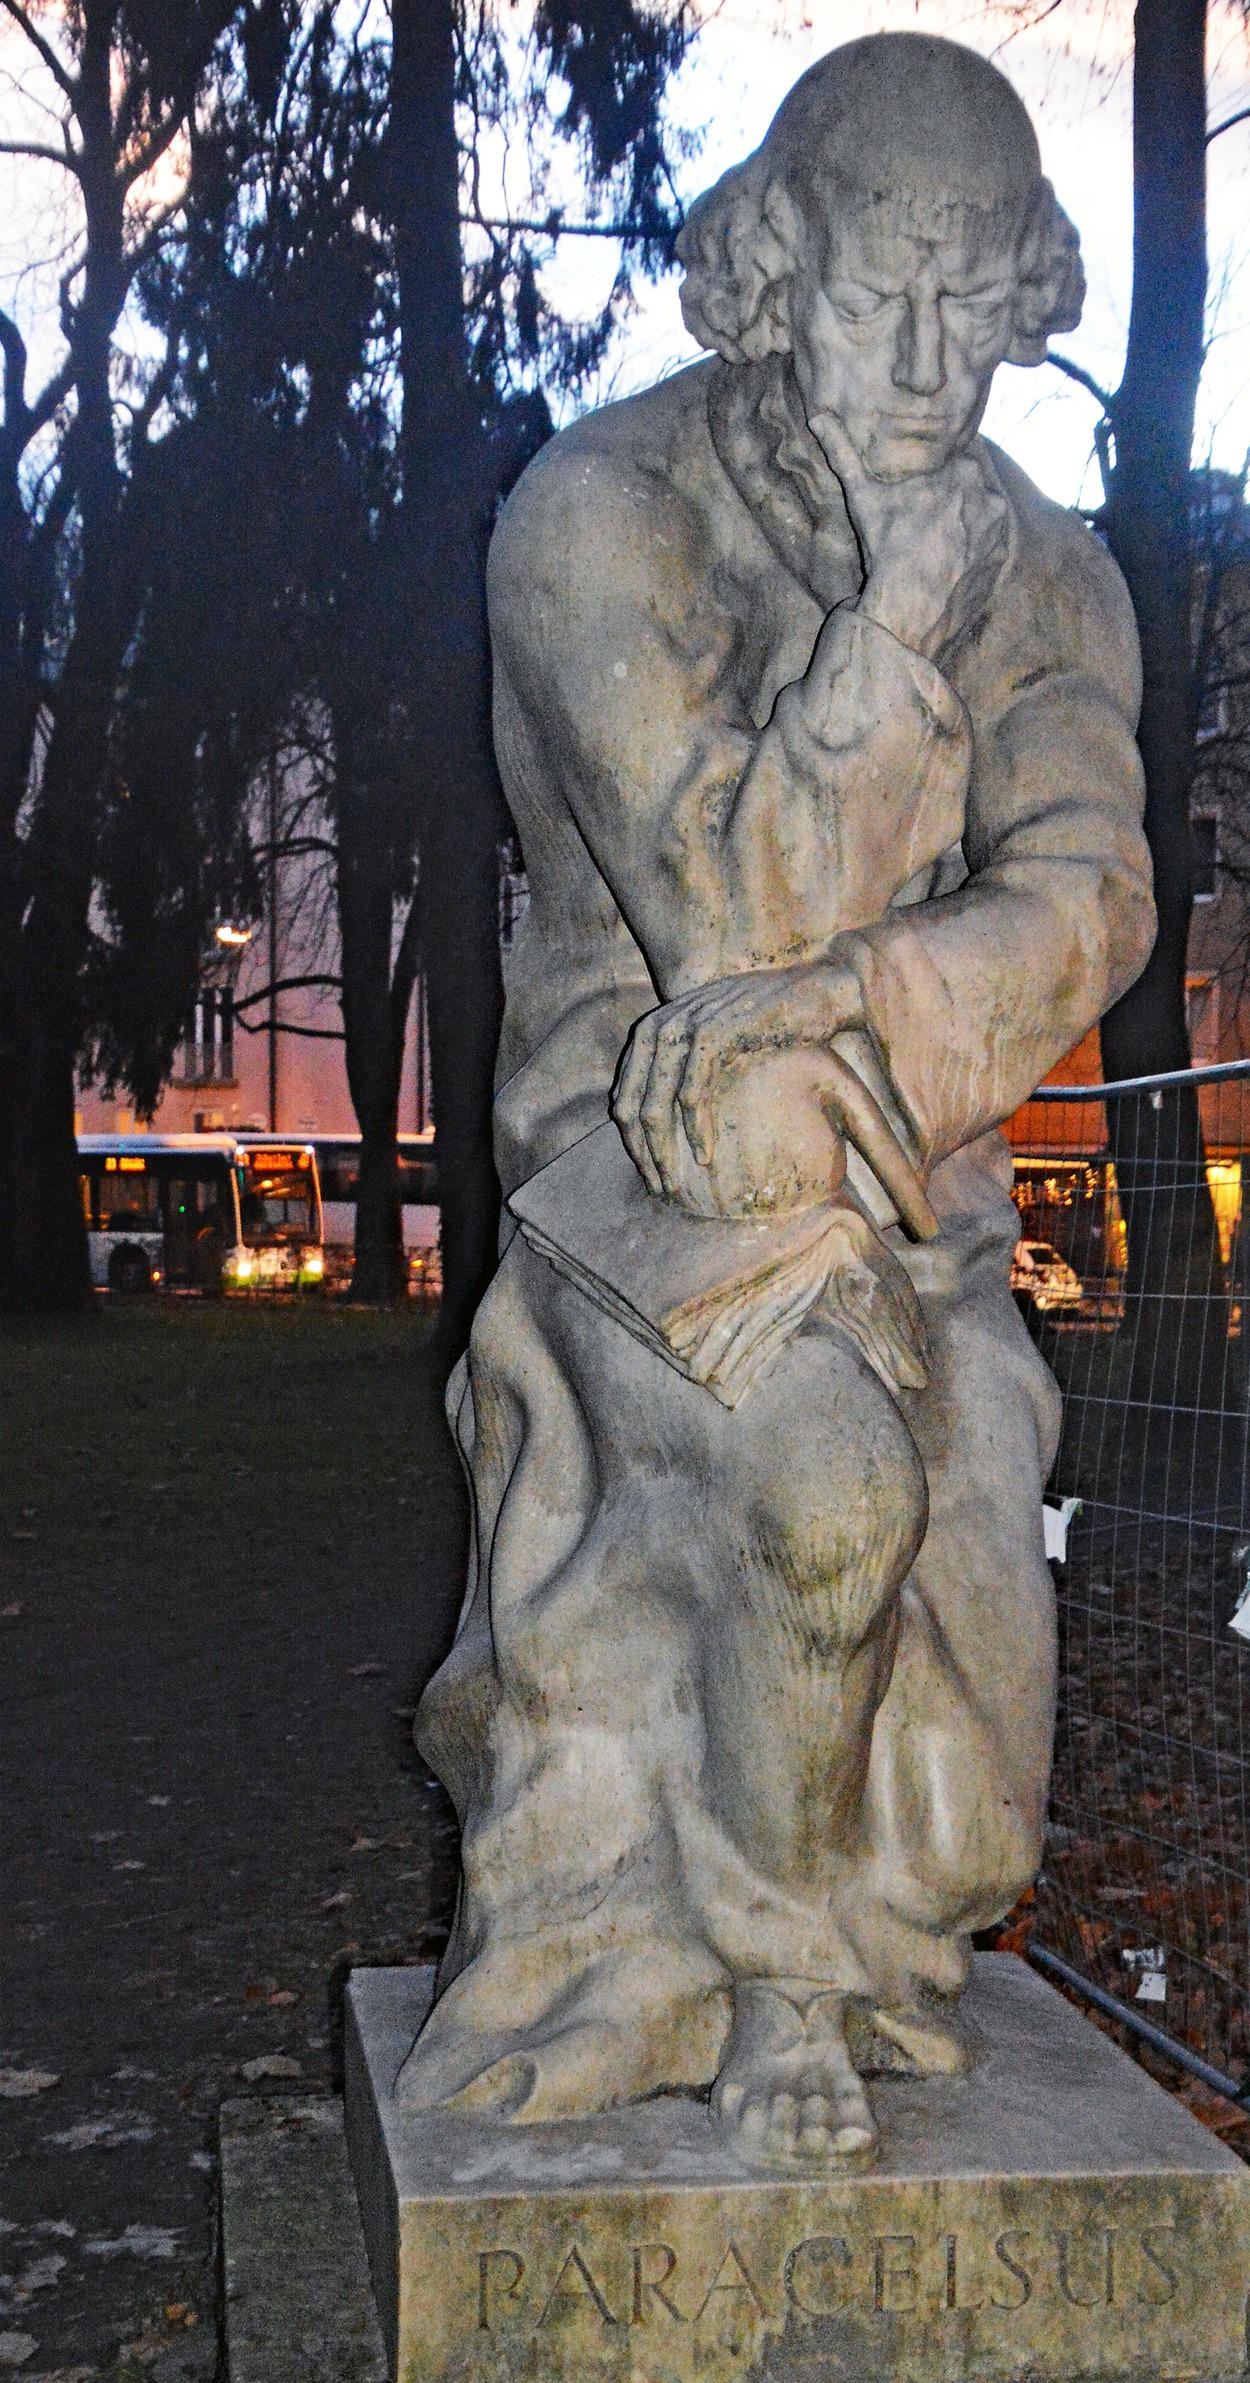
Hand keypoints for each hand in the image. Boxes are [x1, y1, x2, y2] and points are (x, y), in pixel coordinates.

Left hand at [612, 964, 862, 1205]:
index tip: (649, 1171)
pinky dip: (695, 1130)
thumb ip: (689, 1064)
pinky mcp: (716, 1034)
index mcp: (657, 1026)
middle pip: (630, 1102)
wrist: (816, 991)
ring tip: (675, 1183)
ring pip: (655, 1102)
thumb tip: (671, 1112)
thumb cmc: (772, 1020)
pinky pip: (692, 1094)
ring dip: (662, 1148)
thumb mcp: (720, 1039)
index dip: (632, 1138)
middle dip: (641, 1150)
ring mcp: (687, 1027)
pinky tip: (704, 1157)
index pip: (625, 1092)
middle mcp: (664, 1024)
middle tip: (659, 1187)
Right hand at [815, 414, 1008, 663]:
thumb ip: (843, 452)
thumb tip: (818, 415)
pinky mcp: (1001, 561)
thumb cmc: (886, 548)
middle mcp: (988, 495)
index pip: (953, 461)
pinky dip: (974, 551)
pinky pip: (988, 546)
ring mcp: (999, 531)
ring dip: (965, 523)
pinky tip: (949, 563)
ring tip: (936, 543)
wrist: (909, 611)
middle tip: (924, 521)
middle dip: (951, 499)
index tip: (919, 493)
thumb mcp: (863, 496)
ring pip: (981, 516)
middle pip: (970, 488)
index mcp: (962, 470)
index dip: (935, 477)